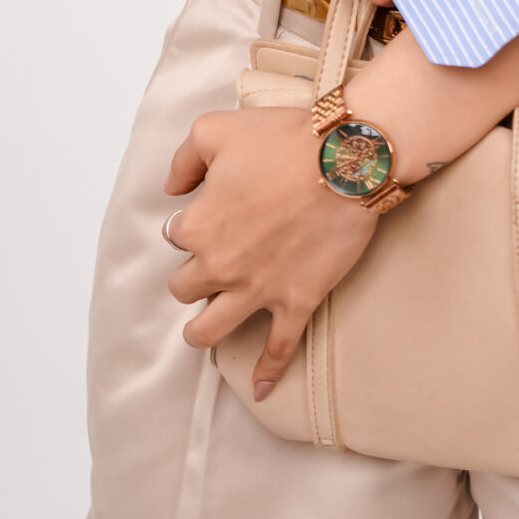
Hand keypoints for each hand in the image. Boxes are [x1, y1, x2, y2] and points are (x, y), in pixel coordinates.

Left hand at [162, 107, 377, 398]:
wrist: (346, 160)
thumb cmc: (285, 140)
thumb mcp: (216, 128)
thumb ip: (184, 158)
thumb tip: (172, 188)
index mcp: (198, 225)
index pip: (174, 236)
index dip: (191, 223)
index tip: (211, 213)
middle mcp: (219, 264)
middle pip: (184, 287)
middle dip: (193, 276)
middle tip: (214, 262)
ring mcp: (257, 289)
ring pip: (209, 330)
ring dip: (202, 331)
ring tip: (205, 327)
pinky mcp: (296, 302)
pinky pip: (277, 348)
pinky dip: (267, 372)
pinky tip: (261, 390)